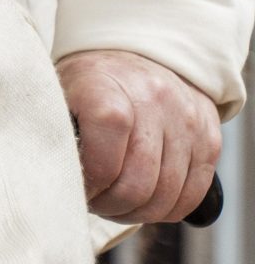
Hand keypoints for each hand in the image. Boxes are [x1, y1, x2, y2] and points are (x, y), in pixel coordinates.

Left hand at [59, 49, 222, 223]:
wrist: (139, 51)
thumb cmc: (92, 82)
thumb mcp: (61, 93)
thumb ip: (59, 133)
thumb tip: (53, 179)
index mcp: (107, 92)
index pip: (104, 163)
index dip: (90, 189)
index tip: (77, 191)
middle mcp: (154, 104)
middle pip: (137, 186)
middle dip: (111, 207)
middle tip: (96, 203)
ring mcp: (186, 121)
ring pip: (166, 196)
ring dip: (138, 212)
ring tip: (117, 203)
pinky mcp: (209, 138)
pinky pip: (193, 193)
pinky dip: (167, 208)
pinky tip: (145, 201)